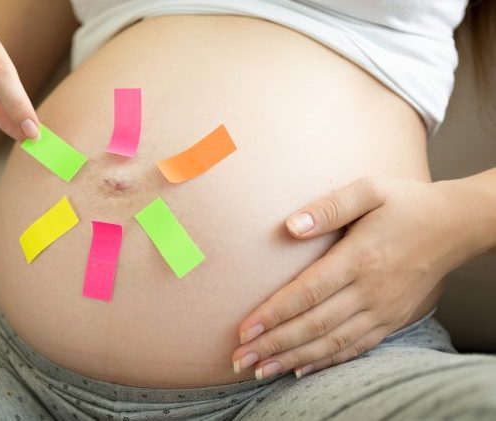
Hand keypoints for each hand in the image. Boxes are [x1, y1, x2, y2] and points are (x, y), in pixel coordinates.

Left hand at [232, 176, 487, 379]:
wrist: (456, 225)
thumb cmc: (406, 203)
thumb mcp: (369, 190)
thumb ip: (329, 207)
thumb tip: (291, 226)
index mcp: (359, 258)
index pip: (307, 292)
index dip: (273, 314)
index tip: (244, 329)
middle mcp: (370, 291)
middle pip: (313, 325)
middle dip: (273, 345)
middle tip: (239, 358)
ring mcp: (382, 310)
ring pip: (331, 343)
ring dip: (292, 358)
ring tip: (259, 370)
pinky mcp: (392, 320)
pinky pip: (355, 348)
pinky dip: (326, 361)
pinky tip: (299, 369)